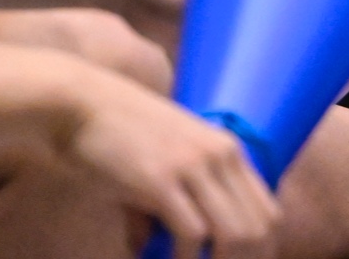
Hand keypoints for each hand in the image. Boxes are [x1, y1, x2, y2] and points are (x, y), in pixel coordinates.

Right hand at [67, 74, 277, 258]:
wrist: (80, 104)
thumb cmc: (117, 134)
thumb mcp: (165, 157)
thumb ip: (175, 200)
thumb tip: (152, 250)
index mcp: (227, 150)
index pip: (269, 213)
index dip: (261, 251)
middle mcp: (219, 156)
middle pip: (257, 230)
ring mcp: (192, 166)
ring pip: (233, 235)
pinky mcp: (161, 180)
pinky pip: (192, 235)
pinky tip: (156, 258)